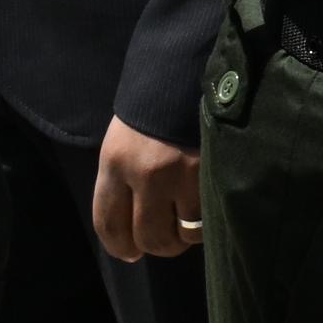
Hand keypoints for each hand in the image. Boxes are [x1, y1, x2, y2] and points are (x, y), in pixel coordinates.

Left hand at [90, 121, 202, 263]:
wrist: (192, 69)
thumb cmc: (154, 108)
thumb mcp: (124, 142)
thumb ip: (124, 182)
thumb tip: (135, 230)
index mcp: (115, 163)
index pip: (109, 223)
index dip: (119, 247)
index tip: (131, 253)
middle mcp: (145, 173)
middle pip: (148, 237)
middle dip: (156, 246)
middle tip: (165, 239)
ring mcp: (183, 173)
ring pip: (182, 234)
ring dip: (186, 236)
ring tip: (190, 222)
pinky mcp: (213, 171)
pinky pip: (209, 217)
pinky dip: (209, 221)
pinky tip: (208, 208)